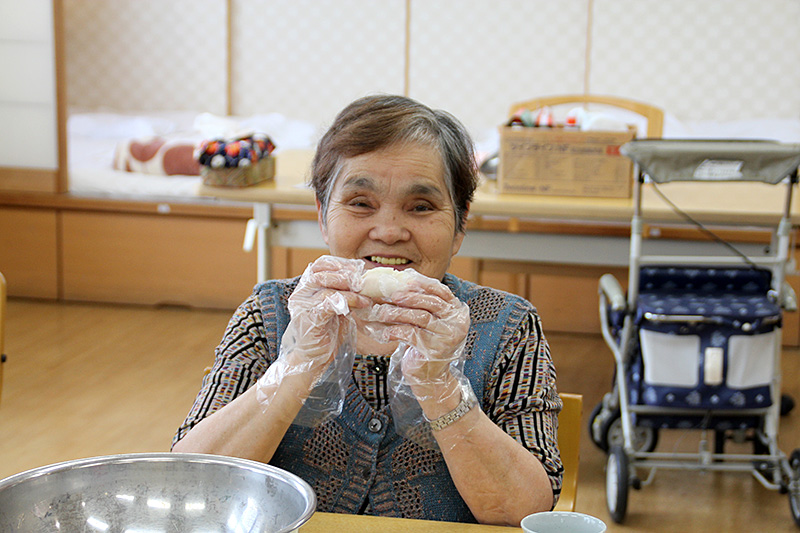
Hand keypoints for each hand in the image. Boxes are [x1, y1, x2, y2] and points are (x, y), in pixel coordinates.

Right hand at [256, 256, 370, 412]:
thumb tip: (367, 279)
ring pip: (324, 283)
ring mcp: (303, 304)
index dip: (341, 263)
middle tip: (364, 280)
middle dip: (346, 272)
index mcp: (307, 287)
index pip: (321, 264)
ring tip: (365, 293)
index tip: (359, 269)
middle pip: (321, 269)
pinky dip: (348, 300)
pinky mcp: (309, 318)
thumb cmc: (327, 332)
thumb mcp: (338, 307)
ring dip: (349, 286)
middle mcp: (301, 292)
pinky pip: (328, 302)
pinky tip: (362, 304)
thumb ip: (345, 292)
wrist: (313, 358)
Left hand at [360, 271, 469, 401]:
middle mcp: (457, 323)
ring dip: (399, 313)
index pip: (442, 291)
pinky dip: (397, 331)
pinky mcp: (435, 349)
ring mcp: (448, 337)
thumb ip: (423, 303)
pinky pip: (412, 334)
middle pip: (431, 302)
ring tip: (383, 312)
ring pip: (421, 317)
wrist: (430, 376)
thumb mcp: (429, 321)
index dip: (423, 284)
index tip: (405, 281)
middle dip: (409, 297)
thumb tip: (403, 277)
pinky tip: (386, 332)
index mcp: (458, 312)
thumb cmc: (426, 344)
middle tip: (392, 296)